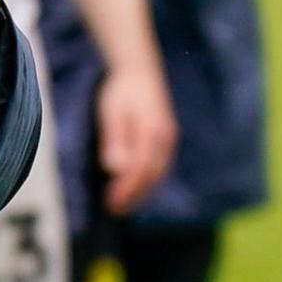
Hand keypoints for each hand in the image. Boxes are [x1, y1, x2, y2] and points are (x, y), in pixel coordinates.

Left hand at [93, 63, 177, 214]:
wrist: (140, 71)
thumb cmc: (121, 91)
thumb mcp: (112, 112)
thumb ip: (115, 139)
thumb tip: (115, 168)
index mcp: (152, 132)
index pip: (141, 170)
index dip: (127, 190)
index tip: (112, 203)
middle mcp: (165, 138)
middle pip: (152, 175)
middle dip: (134, 195)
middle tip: (115, 210)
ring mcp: (169, 139)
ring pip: (158, 173)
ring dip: (141, 191)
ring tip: (122, 205)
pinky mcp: (167, 139)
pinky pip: (160, 166)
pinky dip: (148, 180)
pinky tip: (134, 187)